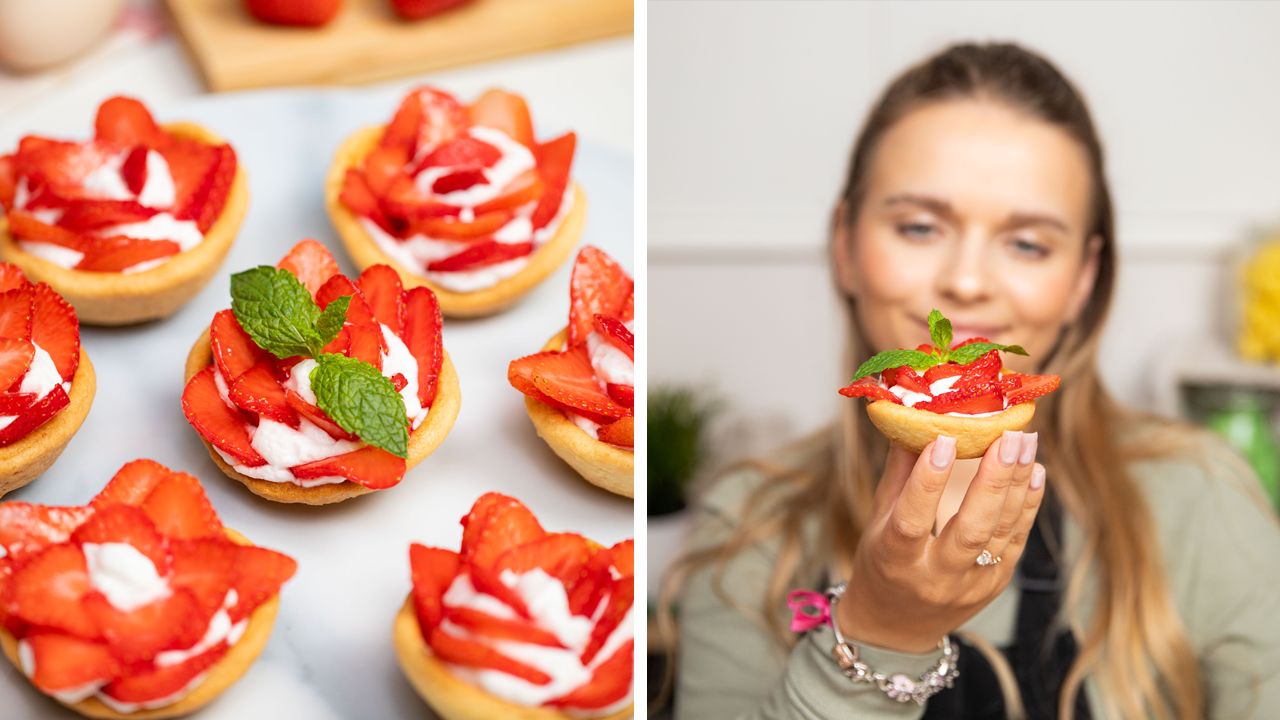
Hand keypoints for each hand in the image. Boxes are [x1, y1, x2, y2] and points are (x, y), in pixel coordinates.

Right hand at [835, 430, 1045, 652]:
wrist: (896, 628)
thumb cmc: (882, 564)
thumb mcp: (876, 522)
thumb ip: (899, 474)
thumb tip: (913, 421)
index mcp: (895, 561)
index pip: (912, 521)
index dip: (928, 482)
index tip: (945, 440)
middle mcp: (935, 578)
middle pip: (971, 530)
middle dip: (993, 481)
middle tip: (1008, 437)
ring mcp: (970, 585)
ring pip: (1001, 534)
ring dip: (1017, 485)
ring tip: (1025, 442)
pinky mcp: (995, 585)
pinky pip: (1016, 542)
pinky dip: (1027, 506)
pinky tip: (1035, 473)